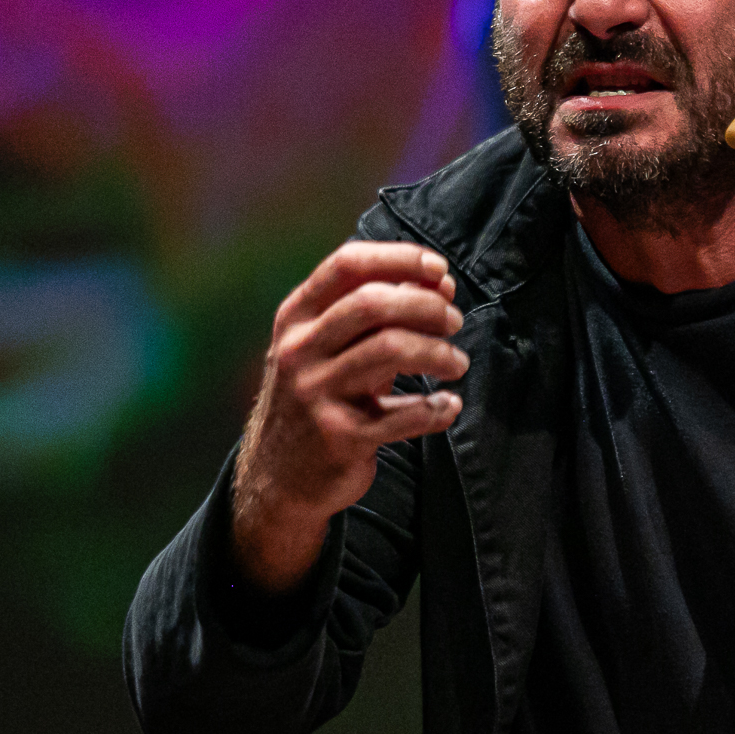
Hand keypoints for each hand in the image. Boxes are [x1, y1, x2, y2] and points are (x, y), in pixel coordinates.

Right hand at [231, 241, 468, 592]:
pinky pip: (403, 414)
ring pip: (391, 349)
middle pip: (373, 303)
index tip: (440, 269)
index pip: (347, 264)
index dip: (399, 258)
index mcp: (296, 317)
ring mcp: (315, 393)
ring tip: (457, 363)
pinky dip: (436, 408)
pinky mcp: (339, 437)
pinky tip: (448, 406)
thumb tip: (440, 282)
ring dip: (437, 352)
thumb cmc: (318, 395)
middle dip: (425, 306)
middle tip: (453, 321)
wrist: (278, 476)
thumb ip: (377, 313)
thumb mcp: (328, 347)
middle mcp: (300, 350)